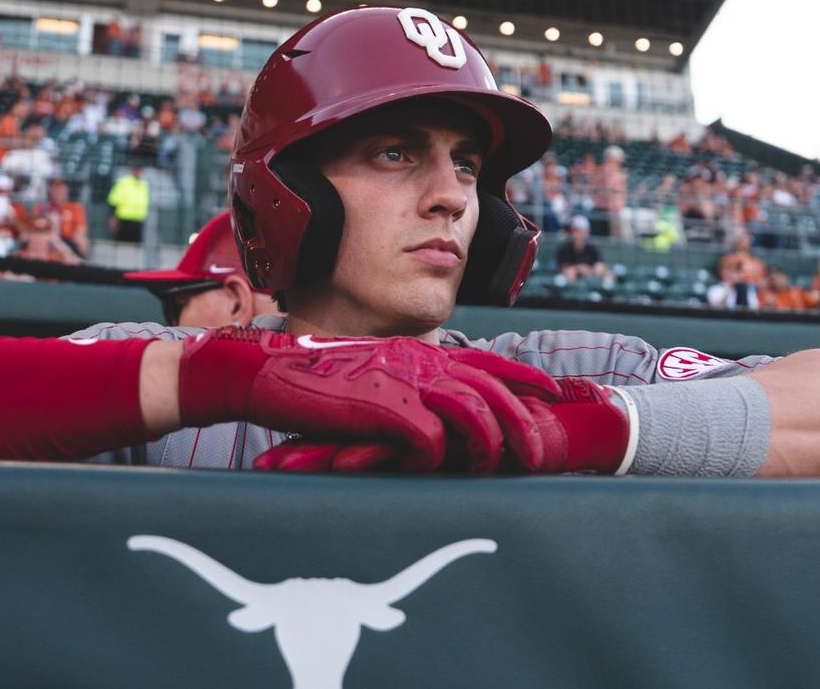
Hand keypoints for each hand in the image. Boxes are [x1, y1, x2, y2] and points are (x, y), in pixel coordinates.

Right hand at [177, 328, 544, 471]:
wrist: (265, 372)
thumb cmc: (314, 383)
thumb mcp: (372, 379)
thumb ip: (407, 389)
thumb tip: (435, 419)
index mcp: (417, 351)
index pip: (485, 360)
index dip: (524, 376)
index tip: (555, 391)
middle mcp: (417, 359)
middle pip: (491, 386)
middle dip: (523, 420)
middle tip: (541, 452)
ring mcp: (401, 379)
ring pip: (471, 409)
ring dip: (487, 443)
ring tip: (491, 467)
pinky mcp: (382, 405)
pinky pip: (428, 438)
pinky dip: (434, 456)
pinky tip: (427, 465)